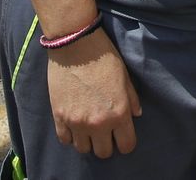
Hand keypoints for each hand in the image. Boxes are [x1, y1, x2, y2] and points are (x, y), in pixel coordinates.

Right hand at [46, 29, 141, 157]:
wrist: (75, 44)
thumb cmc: (103, 56)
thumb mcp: (124, 76)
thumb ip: (131, 99)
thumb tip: (136, 115)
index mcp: (119, 113)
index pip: (126, 145)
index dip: (125, 142)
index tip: (122, 135)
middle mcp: (98, 123)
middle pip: (104, 152)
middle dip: (107, 143)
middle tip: (105, 131)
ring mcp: (77, 122)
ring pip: (83, 149)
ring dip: (88, 141)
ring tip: (88, 127)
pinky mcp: (59, 117)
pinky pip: (65, 140)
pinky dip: (71, 136)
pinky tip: (74, 124)